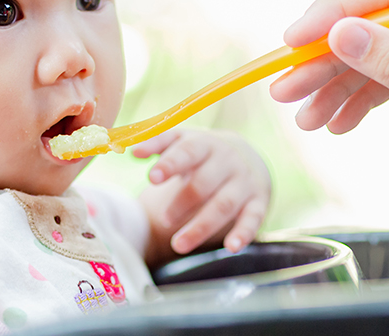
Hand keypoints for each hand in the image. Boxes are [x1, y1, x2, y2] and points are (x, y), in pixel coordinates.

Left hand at [134, 128, 270, 264]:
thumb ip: (157, 144)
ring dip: (201, 227)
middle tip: (162, 219)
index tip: (152, 178)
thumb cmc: (202, 152)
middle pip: (204, 182)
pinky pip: (253, 219)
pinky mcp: (258, 202)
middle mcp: (227, 161)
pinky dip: (243, 233)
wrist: (246, 155)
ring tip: (178, 245)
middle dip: (181, 202)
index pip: (187, 151)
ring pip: (224, 205)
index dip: (170, 164)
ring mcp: (244, 182)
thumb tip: (131, 151)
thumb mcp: (182, 141)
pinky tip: (230, 247)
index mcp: (205, 143)